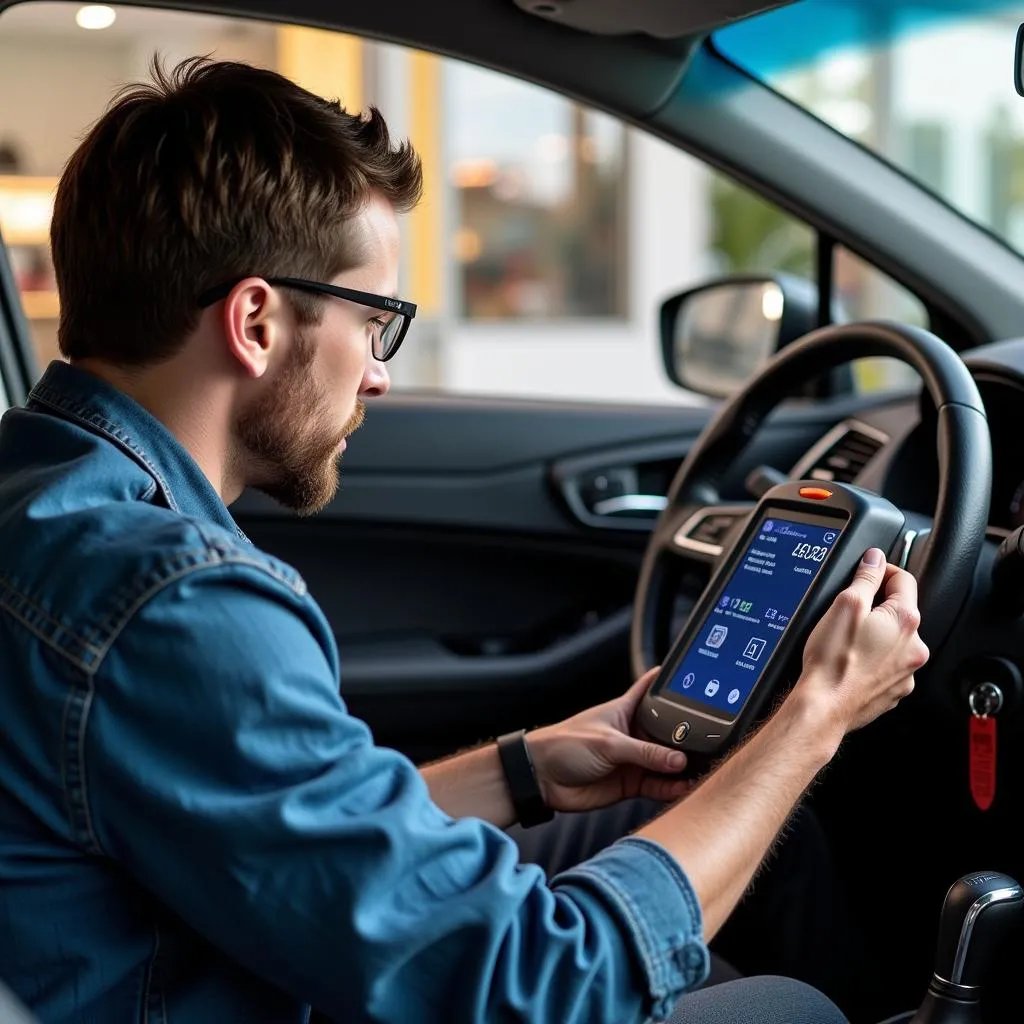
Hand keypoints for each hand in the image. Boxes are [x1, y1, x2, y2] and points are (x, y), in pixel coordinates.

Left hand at [525, 669, 692, 813]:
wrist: (541, 778)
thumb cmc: (564, 745)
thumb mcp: (608, 743)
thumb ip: (645, 752)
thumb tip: (678, 760)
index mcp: (625, 710)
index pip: (652, 690)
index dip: (672, 684)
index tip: (696, 679)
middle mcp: (633, 734)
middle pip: (668, 732)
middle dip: (687, 737)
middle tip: (712, 741)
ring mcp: (634, 759)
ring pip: (667, 762)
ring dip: (683, 767)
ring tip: (704, 769)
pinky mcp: (631, 784)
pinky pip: (659, 786)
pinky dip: (673, 788)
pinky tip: (685, 788)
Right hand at [791, 548, 929, 739]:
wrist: (824, 706)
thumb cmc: (833, 661)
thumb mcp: (845, 604)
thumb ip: (865, 577)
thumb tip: (875, 558)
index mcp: (905, 621)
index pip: (904, 579)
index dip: (882, 571)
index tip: (866, 574)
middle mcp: (914, 647)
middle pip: (900, 612)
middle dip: (877, 607)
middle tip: (848, 613)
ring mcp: (906, 672)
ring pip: (894, 640)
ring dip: (876, 635)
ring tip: (846, 641)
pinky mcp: (894, 690)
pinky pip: (888, 665)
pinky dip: (873, 660)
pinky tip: (851, 661)